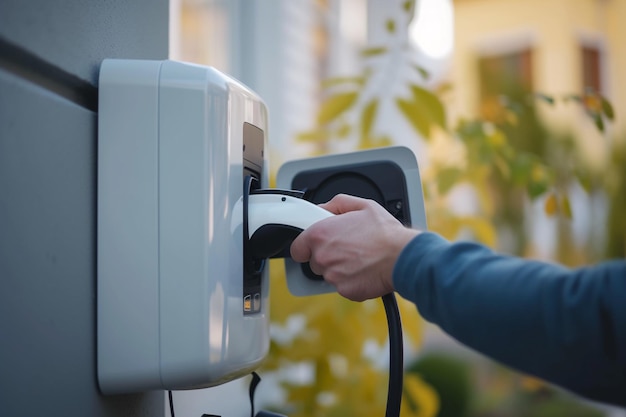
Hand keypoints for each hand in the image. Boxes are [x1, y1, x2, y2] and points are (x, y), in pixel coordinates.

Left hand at [290, 194, 419, 300]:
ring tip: (358, 258)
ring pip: (328, 275)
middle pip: (313, 261)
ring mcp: (332, 276)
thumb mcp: (362, 205)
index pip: (297, 247)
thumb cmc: (385, 232)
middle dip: (326, 256)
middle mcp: (322, 256)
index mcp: (321, 234)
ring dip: (338, 268)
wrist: (402, 257)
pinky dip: (350, 280)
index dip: (306, 246)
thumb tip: (323, 208)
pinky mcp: (344, 290)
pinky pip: (342, 286)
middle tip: (346, 248)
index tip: (313, 246)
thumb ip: (336, 204)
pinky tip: (363, 270)